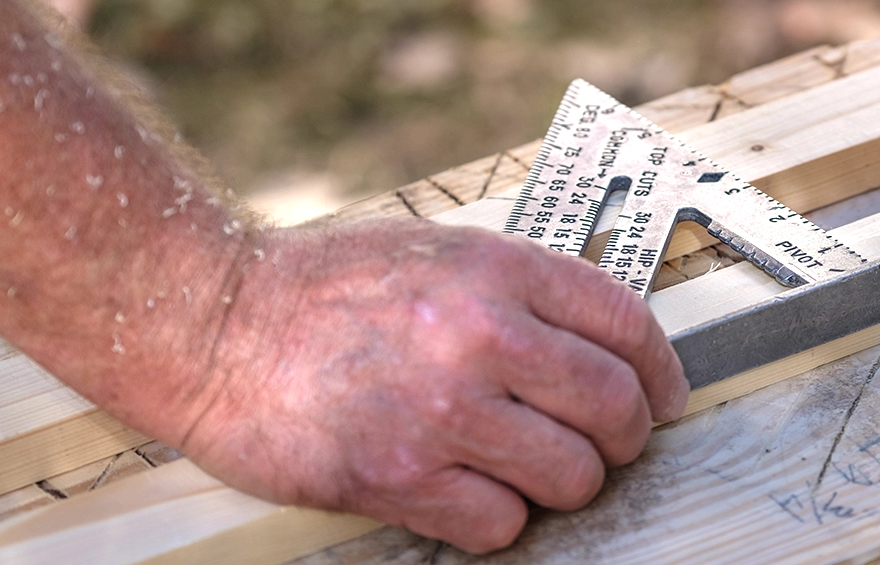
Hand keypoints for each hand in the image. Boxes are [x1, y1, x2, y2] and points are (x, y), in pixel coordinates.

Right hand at [177, 218, 688, 552]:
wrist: (216, 325)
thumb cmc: (320, 286)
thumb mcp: (436, 250)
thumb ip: (519, 289)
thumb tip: (598, 343)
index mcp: (495, 270)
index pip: (625, 324)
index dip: (661, 369)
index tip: (663, 396)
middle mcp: (478, 335)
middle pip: (614, 407)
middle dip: (627, 436)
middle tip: (609, 443)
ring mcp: (441, 410)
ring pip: (571, 475)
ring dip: (565, 481)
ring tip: (531, 467)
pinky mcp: (399, 476)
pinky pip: (501, 523)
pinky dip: (499, 516)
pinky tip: (472, 490)